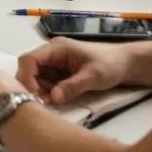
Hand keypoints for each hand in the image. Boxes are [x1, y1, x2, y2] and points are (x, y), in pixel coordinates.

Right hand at [16, 38, 132, 104]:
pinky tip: (56, 100)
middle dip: (32, 86)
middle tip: (42, 102)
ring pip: (35, 77)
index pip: (28, 59)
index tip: (34, 95)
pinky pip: (46, 82)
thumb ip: (72, 86)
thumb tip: (52, 99)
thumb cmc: (110, 64)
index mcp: (55, 48)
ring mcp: (54, 63)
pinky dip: (48, 92)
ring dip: (40, 90)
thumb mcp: (93, 76)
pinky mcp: (58, 72)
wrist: (125, 64)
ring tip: (52, 103)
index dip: (26, 76)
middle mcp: (50, 54)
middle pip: (28, 68)